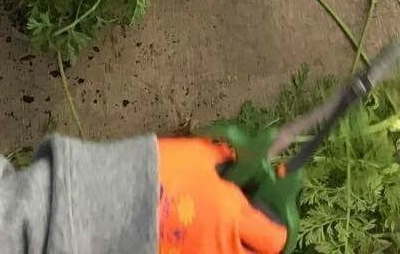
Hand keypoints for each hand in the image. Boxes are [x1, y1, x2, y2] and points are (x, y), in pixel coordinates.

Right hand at [158, 138, 286, 253]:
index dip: (277, 225)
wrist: (122, 194)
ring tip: (224, 231)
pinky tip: (201, 235)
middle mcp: (223, 246)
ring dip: (235, 248)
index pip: (275, 238)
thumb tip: (243, 159)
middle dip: (259, 245)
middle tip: (251, 227)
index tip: (269, 210)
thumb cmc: (165, 170)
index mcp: (234, 218)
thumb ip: (229, 159)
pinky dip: (210, 249)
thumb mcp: (202, 155)